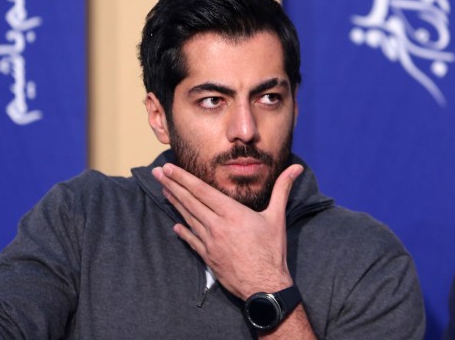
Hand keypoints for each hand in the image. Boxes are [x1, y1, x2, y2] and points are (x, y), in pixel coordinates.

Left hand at [151, 163, 303, 299]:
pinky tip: (175, 226)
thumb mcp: (277, 217)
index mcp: (231, 213)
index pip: (202, 191)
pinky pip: (191, 240)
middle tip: (157, 173)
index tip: (169, 168)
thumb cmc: (272, 251)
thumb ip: (283, 189)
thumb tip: (296, 168)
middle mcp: (216, 226)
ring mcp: (209, 242)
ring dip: (174, 203)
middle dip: (172, 185)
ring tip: (163, 191)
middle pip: (189, 202)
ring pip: (188, 218)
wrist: (265, 286)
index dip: (183, 178)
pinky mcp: (208, 256)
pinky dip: (183, 231)